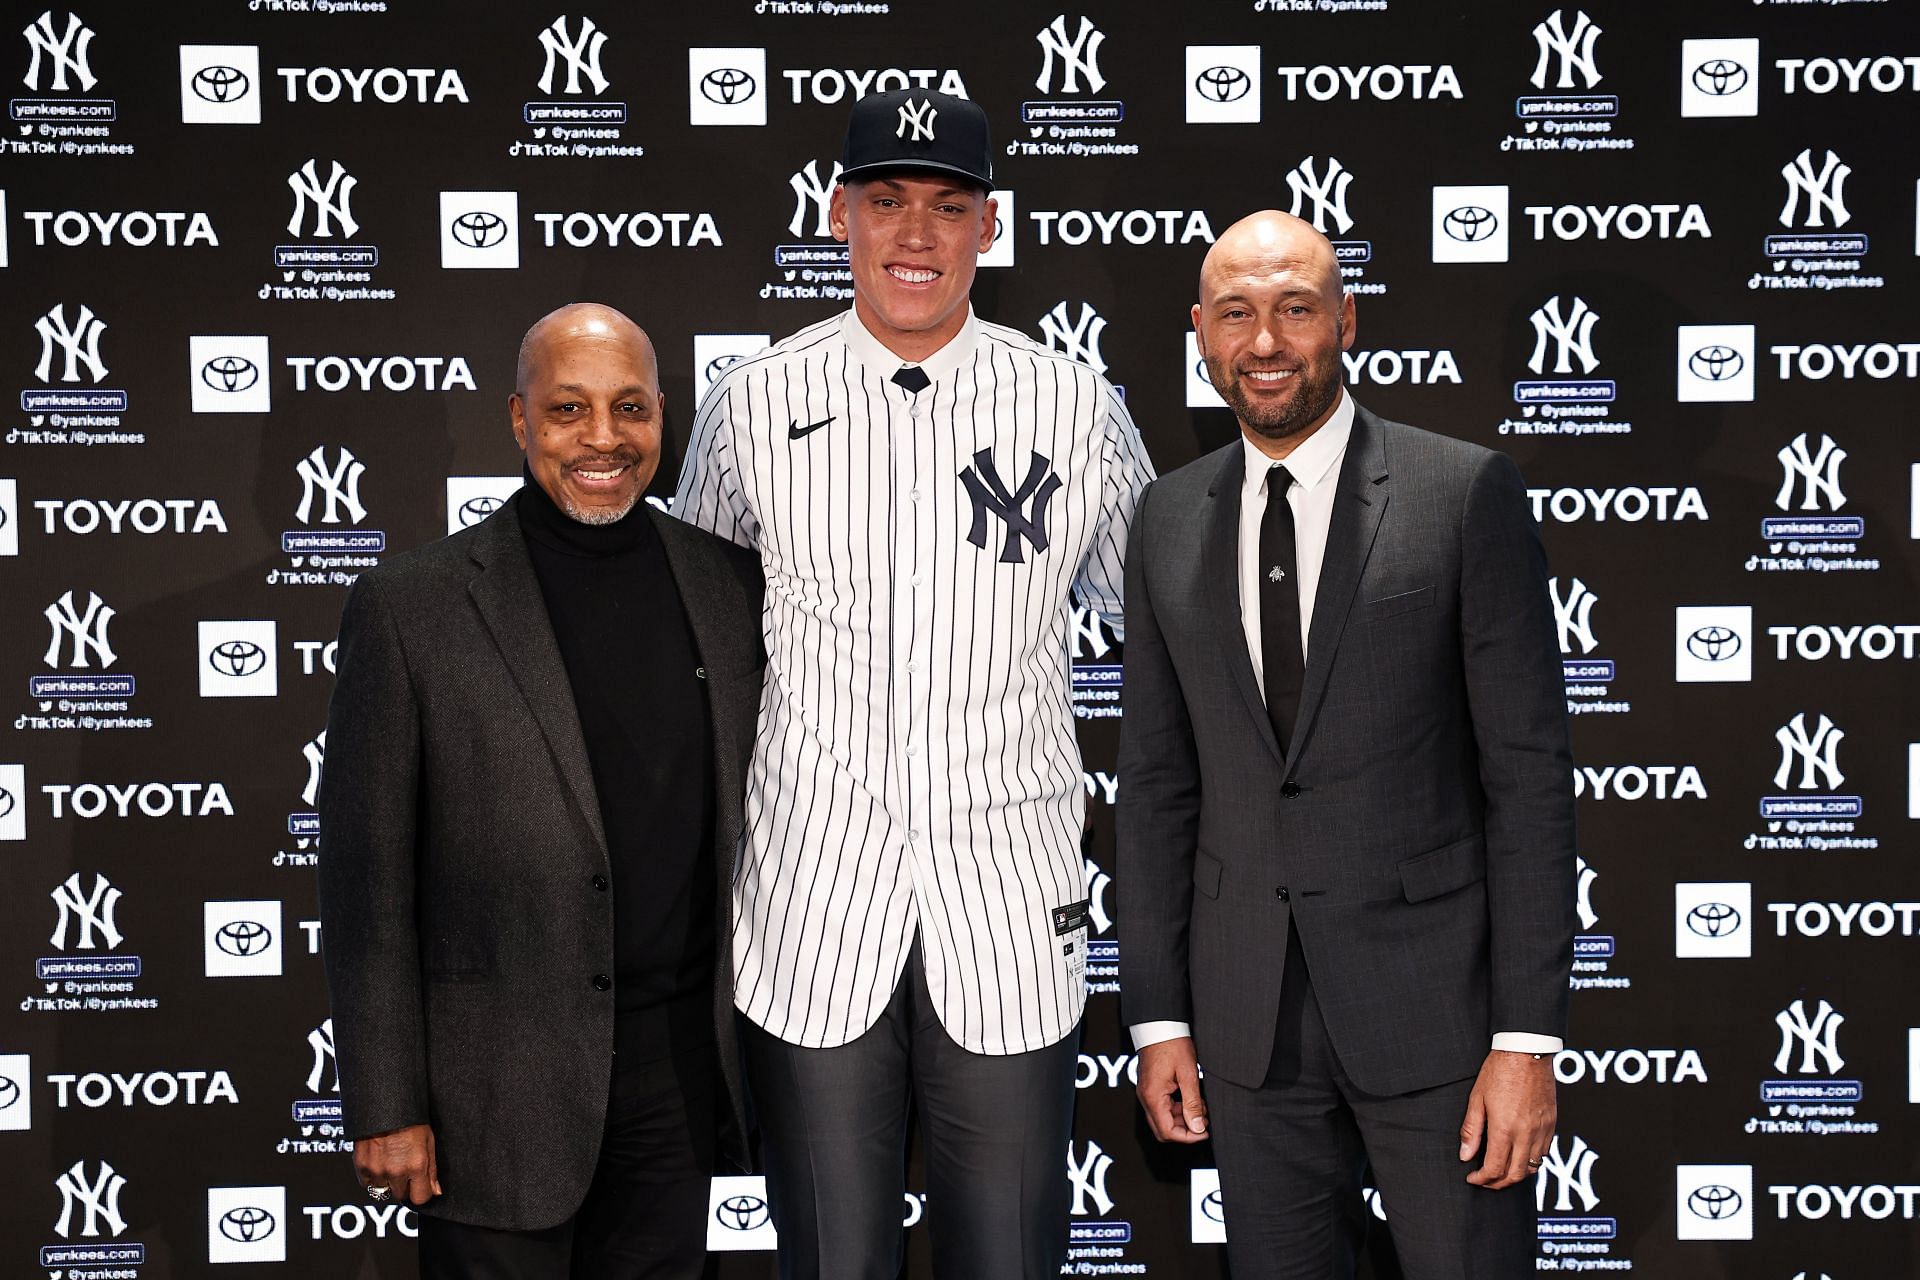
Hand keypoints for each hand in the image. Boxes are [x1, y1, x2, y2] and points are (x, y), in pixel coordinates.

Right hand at [354, 1123, 440, 1206]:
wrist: (384, 1105)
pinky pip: (367, 1183)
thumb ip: (432, 1170)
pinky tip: (379, 1161)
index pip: (420, 1199)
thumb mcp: (428, 1141)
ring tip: (391, 1161)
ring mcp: (377, 1170)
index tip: (420, 1186)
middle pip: (401, 1195)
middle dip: (404, 1185)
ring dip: (387, 1181)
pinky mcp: (362, 1166)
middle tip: (404, 1168)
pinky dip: (372, 1176)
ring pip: (383, 1190)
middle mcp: (396, 1171)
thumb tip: (436, 1191)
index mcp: (416, 1166)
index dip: (421, 1192)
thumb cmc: (409, 1119)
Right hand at [1135, 1037, 1208, 1142]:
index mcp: (1153, 1097)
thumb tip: (1198, 1126)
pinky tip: (1190, 1100)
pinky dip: (1176, 1109)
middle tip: (1202, 1122)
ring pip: (1162, 1119)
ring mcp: (1146, 1093)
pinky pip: (1161, 1107)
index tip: (1204, 1131)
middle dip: (1184, 1130)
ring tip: (1200, 1108)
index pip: (1168, 1132)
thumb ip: (1192, 1103)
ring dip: (1182, 1119)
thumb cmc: (1172, 1044)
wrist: (1159, 1026)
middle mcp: (1146, 1098)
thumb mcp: (1188, 1074)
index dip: (1188, 1137)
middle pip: (1162, 1130)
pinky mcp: (1150, 1087)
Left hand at [1459, 1051, 1554, 1189]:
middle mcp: (1526, 1134)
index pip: (1495, 1168)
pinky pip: (1544, 1153)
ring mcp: (1542, 1130)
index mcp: (1505, 1129)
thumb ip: (1471, 1130)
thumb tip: (1465, 1155)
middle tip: (1485, 1181)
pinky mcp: (1551, 1124)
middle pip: (1515, 1174)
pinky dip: (1531, 1162)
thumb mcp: (1477, 1099)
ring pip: (1532, 1168)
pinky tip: (1519, 1157)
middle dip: (1498, 1183)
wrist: (1527, 1052)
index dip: (1482, 1179)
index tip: (1472, 1178)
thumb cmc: (1499, 1071)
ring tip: (1501, 1172)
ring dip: (1516, 1176)